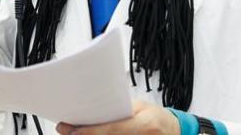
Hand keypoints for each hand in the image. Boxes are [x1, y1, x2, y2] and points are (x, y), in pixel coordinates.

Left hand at [55, 101, 180, 134]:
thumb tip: (95, 107)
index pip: (113, 129)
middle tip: (66, 130)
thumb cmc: (157, 117)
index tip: (73, 130)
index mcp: (145, 124)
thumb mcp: (141, 107)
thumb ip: (121, 109)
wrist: (174, 131)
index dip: (91, 131)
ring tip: (73, 132)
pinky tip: (87, 134)